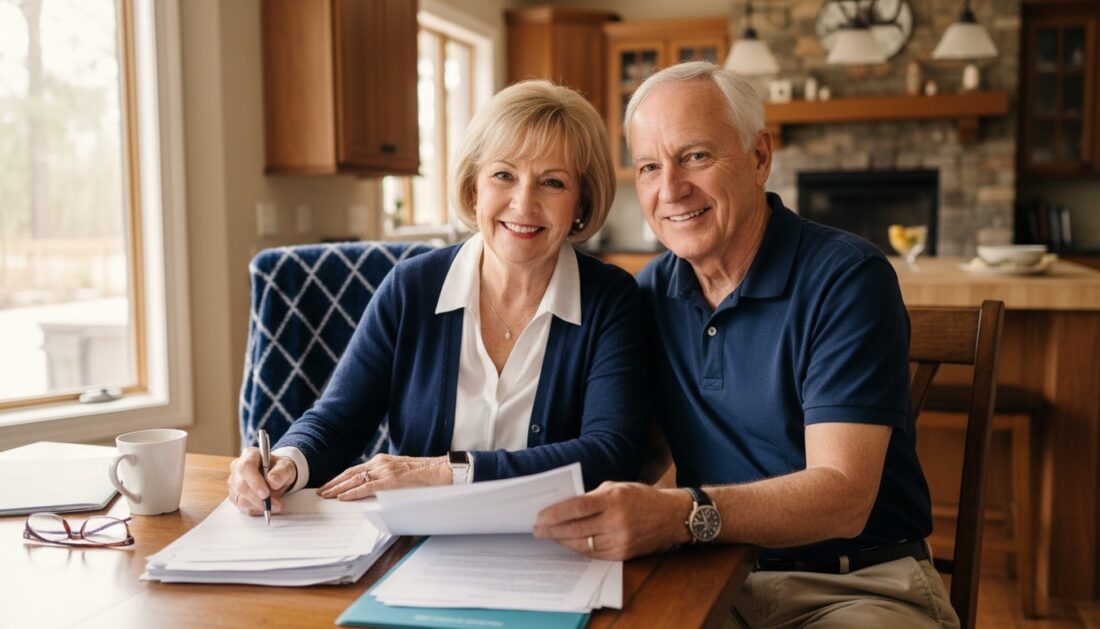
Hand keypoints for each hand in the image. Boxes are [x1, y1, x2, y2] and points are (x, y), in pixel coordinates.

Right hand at [227, 448, 296, 515]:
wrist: (277, 476)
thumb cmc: (279, 469)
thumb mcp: (286, 467)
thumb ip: (281, 472)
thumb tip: (273, 482)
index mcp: (249, 455)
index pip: (246, 467)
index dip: (254, 481)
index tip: (266, 493)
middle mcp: (237, 468)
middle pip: (241, 486)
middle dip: (259, 499)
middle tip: (276, 504)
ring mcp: (234, 483)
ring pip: (241, 499)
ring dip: (259, 506)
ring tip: (276, 506)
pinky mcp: (235, 496)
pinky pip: (243, 508)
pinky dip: (257, 510)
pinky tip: (268, 508)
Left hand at [318, 454, 450, 499]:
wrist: (441, 471)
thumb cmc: (424, 475)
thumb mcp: (399, 473)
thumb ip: (385, 478)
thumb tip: (372, 490)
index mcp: (382, 461)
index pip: (355, 470)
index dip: (339, 478)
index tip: (328, 486)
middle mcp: (380, 463)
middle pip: (350, 473)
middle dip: (333, 483)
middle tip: (320, 492)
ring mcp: (385, 470)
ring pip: (354, 479)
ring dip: (337, 488)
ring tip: (325, 495)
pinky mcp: (390, 481)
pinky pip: (367, 487)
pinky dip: (352, 492)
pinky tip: (342, 497)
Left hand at [533, 482, 692, 559]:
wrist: (671, 516)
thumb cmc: (641, 497)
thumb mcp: (617, 487)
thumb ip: (592, 497)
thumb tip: (565, 507)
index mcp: (614, 499)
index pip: (577, 507)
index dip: (555, 514)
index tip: (540, 516)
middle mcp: (617, 521)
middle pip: (576, 529)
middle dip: (553, 530)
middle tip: (537, 530)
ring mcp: (620, 540)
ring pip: (583, 544)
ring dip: (563, 541)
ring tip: (549, 536)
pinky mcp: (623, 554)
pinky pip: (594, 554)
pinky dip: (579, 549)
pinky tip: (569, 543)